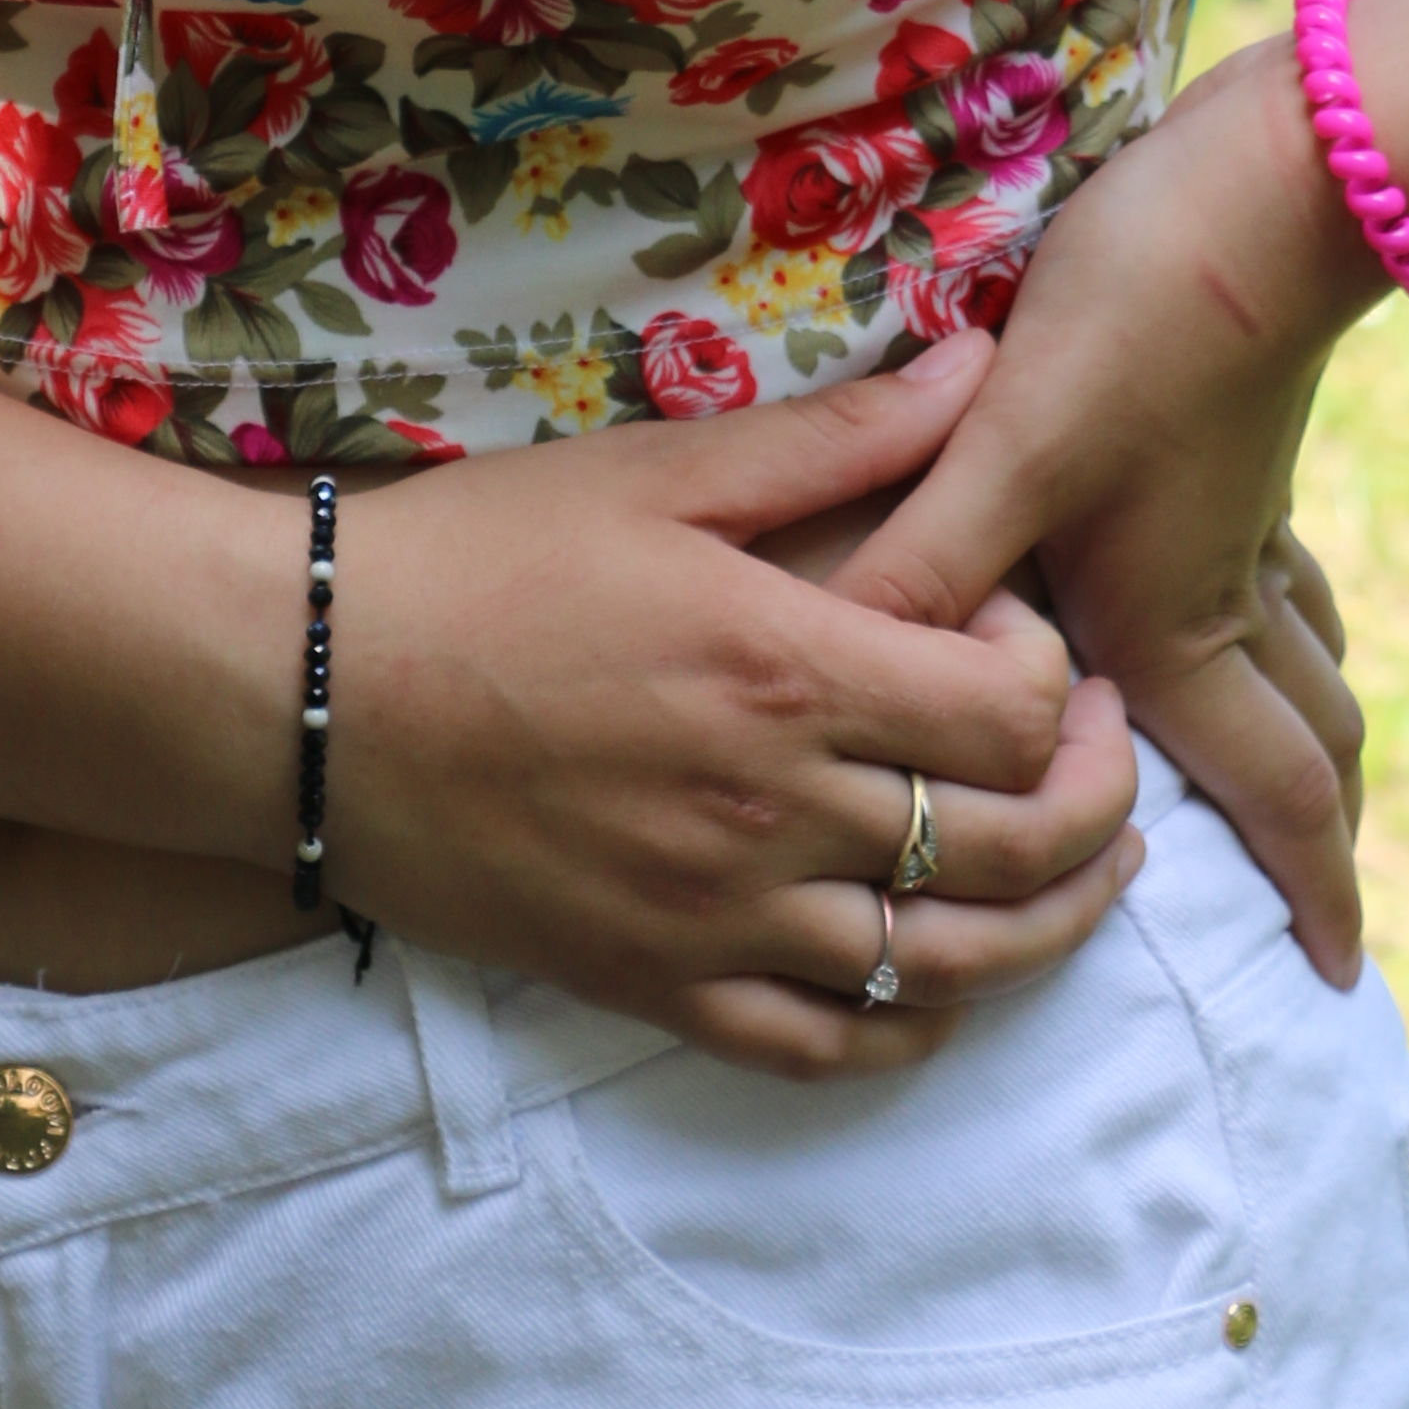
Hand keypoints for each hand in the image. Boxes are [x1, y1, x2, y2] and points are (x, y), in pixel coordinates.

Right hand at [328, 332, 1142, 1076]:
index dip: (1065, 686)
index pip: (1012, 715)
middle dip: (1098, 808)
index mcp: (786, 670)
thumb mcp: (659, 472)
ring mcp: (716, 918)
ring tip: (1083, 882)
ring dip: (1047, 932)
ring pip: (947, 970)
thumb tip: (978, 362)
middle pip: (1013, 849)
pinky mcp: (654, 987)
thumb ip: (834, 437)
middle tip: (1105, 761)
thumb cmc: (477, 557)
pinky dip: (913, 1026)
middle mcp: (773, 812)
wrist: (303, 690)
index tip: (1049, 649)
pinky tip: (942, 980)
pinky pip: (827, 1046)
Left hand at [827, 39, 1387, 981]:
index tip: (1337, 984)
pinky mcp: (1244, 444)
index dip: (1311, 890)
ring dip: (1316, 734)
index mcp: (1172, 619)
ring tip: (1308, 787)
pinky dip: (1293, 627)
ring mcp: (1248, 515)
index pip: (1268, 790)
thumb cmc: (1144, 312)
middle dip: (1325, 839)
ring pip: (1306, 658)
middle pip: (1308, 743)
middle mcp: (1224, 588)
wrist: (1279, 179)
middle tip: (1334, 917)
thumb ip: (920, 562)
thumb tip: (828, 682)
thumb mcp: (1008, 439)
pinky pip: (1283, 580)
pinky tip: (1261, 603)